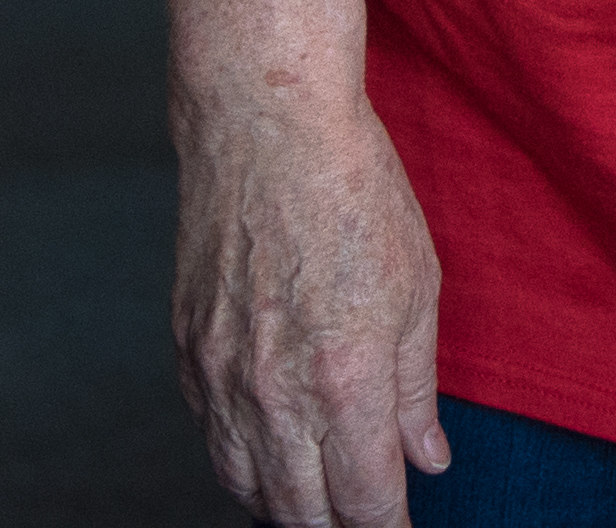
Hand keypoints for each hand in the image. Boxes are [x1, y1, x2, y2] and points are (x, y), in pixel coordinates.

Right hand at [176, 101, 448, 527]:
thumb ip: (417, 389)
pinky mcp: (188, 352)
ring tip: (318, 502)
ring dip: (286, 506)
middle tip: (364, 519)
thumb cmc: (354, 191)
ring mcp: (222, 375)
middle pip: (302, 511)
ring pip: (248, 485)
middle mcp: (275, 392)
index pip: (366, 500)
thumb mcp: (418, 288)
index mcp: (345, 379)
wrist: (265, 127)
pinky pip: (211, 438)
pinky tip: (268, 456)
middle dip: (338, 526)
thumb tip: (428, 456)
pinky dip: (241, 463)